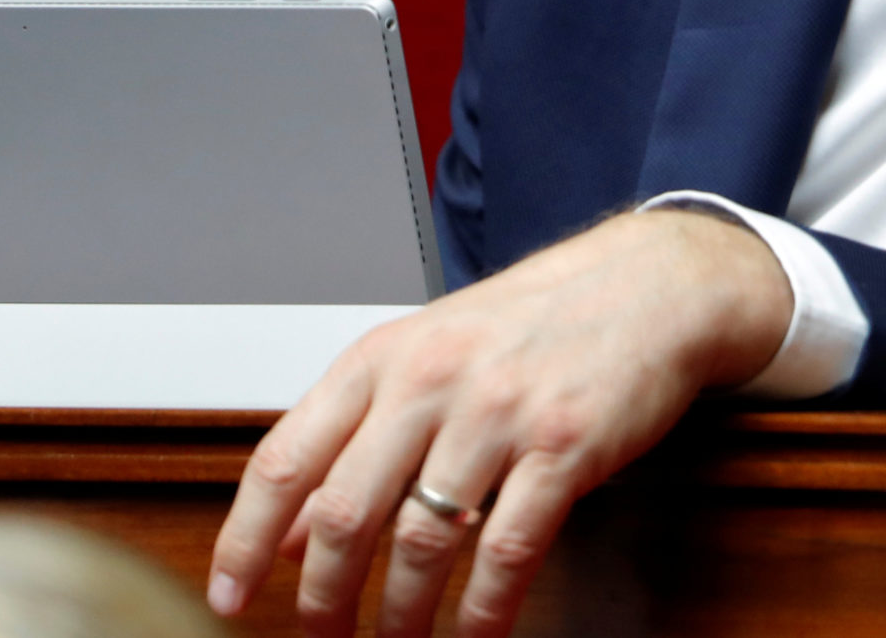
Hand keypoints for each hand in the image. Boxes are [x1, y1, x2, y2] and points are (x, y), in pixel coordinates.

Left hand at [207, 210, 791, 637]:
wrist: (654, 284)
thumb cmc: (540, 321)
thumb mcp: (430, 356)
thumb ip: (358, 434)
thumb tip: (290, 530)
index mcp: (385, 357)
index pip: (286, 458)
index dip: (245, 539)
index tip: (231, 597)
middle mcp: (433, 380)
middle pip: (345, 513)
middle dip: (324, 598)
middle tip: (320, 637)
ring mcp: (500, 413)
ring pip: (422, 542)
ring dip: (401, 615)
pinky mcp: (565, 446)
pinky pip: (506, 551)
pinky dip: (484, 610)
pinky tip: (476, 633)